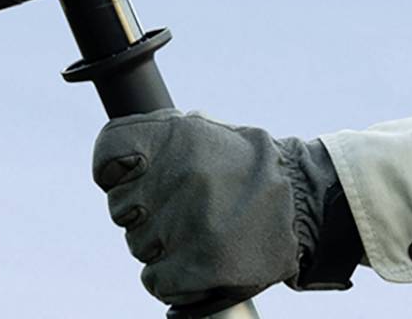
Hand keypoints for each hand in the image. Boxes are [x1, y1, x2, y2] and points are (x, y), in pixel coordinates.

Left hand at [91, 112, 360, 303]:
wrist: (302, 201)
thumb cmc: (243, 165)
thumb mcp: (199, 130)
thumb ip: (155, 139)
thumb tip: (113, 164)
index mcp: (173, 136)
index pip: (108, 153)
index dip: (110, 172)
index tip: (126, 180)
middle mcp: (177, 176)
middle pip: (119, 208)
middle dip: (140, 214)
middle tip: (171, 212)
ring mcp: (190, 221)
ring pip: (137, 246)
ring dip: (157, 247)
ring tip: (190, 236)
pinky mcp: (205, 264)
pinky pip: (157, 282)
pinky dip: (167, 281)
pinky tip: (186, 268)